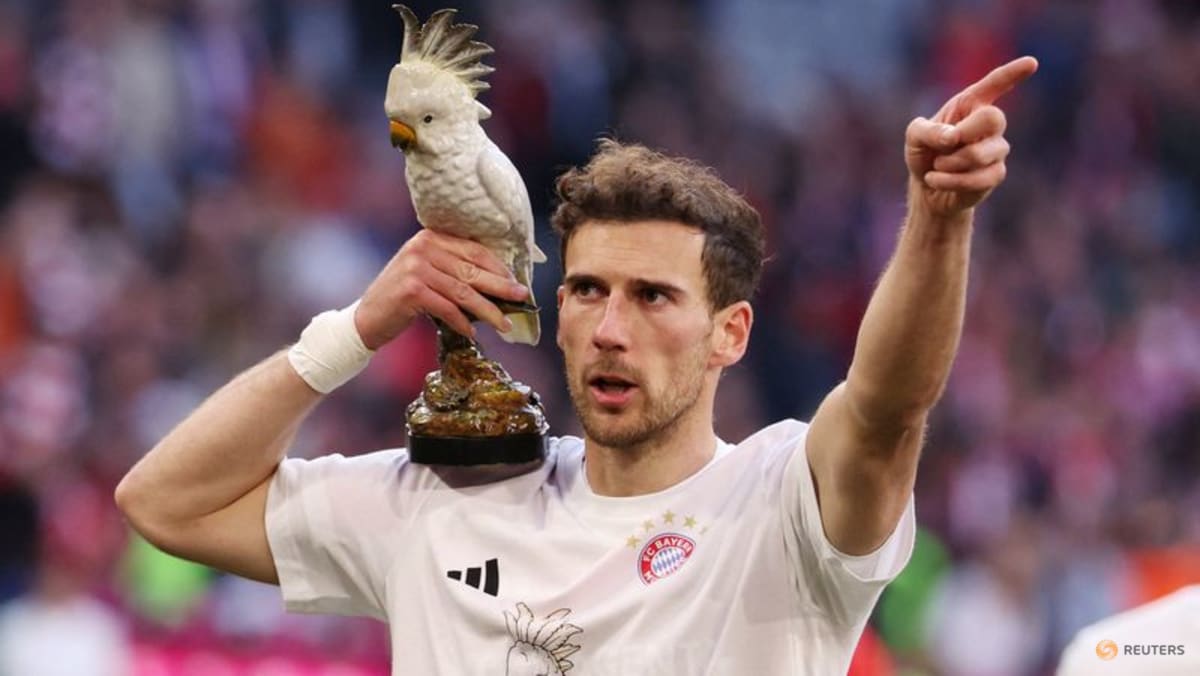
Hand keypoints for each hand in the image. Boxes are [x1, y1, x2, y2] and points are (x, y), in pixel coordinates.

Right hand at [354, 230, 529, 348]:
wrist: (367, 318)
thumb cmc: (403, 298)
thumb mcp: (428, 275)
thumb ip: (455, 271)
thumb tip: (500, 285)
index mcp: (430, 237)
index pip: (474, 250)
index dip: (498, 267)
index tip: (516, 281)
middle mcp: (422, 247)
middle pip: (472, 270)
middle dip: (500, 286)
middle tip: (522, 297)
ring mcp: (416, 268)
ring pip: (463, 292)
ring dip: (487, 310)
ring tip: (504, 323)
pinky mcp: (411, 290)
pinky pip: (447, 308)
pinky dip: (463, 322)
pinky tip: (473, 332)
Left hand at [905, 56, 1037, 219]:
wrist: (927, 187)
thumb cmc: (924, 153)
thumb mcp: (915, 137)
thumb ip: (928, 130)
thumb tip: (953, 137)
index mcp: (970, 104)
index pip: (995, 84)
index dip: (1012, 74)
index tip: (1031, 63)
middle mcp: (988, 123)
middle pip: (993, 118)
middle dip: (965, 132)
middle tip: (946, 144)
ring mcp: (996, 148)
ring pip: (981, 154)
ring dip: (950, 163)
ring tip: (937, 165)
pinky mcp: (996, 173)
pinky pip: (979, 178)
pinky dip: (950, 181)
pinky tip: (936, 179)